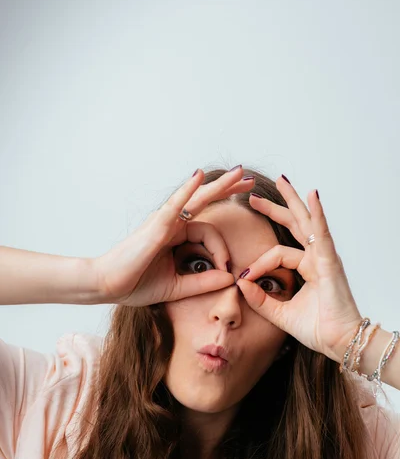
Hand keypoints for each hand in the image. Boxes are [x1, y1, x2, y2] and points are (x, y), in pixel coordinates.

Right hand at [92, 167, 253, 306]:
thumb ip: (203, 282)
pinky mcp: (156, 226)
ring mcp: (163, 222)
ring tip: (238, 172)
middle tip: (250, 180)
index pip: (209, 234)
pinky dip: (187, 190)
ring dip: (218, 185)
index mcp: (175, 237)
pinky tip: (199, 176)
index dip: (222, 251)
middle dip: (228, 190)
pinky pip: (175, 205)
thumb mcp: (177, 286)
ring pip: (196, 199)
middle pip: (205, 202)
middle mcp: (170, 224)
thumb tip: (230, 278)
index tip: (227, 270)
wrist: (106, 286)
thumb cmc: (134, 284)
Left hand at [236, 176, 362, 362]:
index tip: (242, 275)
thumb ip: (261, 300)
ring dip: (293, 201)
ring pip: (306, 223)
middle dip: (274, 209)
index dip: (258, 263)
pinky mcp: (330, 262)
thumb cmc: (317, 329)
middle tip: (253, 197)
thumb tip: (241, 284)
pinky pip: (322, 234)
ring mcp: (324, 258)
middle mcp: (316, 259)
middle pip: (293, 226)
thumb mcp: (280, 313)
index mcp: (307, 268)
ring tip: (281, 182)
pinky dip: (317, 214)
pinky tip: (311, 195)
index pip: (277, 253)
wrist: (338, 342)